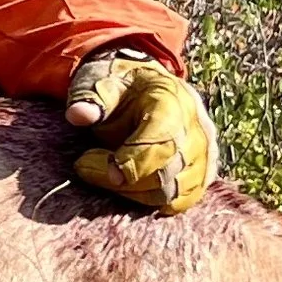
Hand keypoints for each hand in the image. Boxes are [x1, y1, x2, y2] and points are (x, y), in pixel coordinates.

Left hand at [65, 47, 216, 213]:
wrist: (144, 88)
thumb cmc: (120, 85)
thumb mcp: (102, 80)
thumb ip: (90, 97)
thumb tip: (77, 115)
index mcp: (174, 101)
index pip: (164, 140)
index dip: (134, 161)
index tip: (102, 169)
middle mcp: (198, 130)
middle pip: (166, 172)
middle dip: (122, 179)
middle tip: (83, 165)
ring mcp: (204, 155)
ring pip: (171, 192)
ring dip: (131, 192)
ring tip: (99, 172)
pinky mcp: (201, 175)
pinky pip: (180, 201)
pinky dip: (148, 200)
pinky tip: (122, 185)